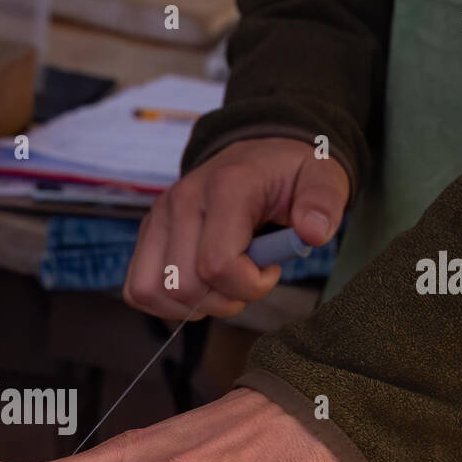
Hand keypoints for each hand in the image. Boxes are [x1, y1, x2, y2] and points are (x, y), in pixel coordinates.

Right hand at [123, 137, 348, 319]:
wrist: (258, 156)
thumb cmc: (290, 174)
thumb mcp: (323, 178)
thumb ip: (324, 202)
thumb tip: (313, 232)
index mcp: (225, 186)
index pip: (217, 264)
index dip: (249, 286)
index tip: (271, 269)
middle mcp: (181, 199)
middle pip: (183, 286)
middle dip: (223, 300)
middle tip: (247, 279)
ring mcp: (158, 217)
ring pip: (152, 292)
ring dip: (191, 305)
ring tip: (221, 283)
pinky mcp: (146, 233)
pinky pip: (138, 289)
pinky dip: (167, 302)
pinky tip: (198, 286)